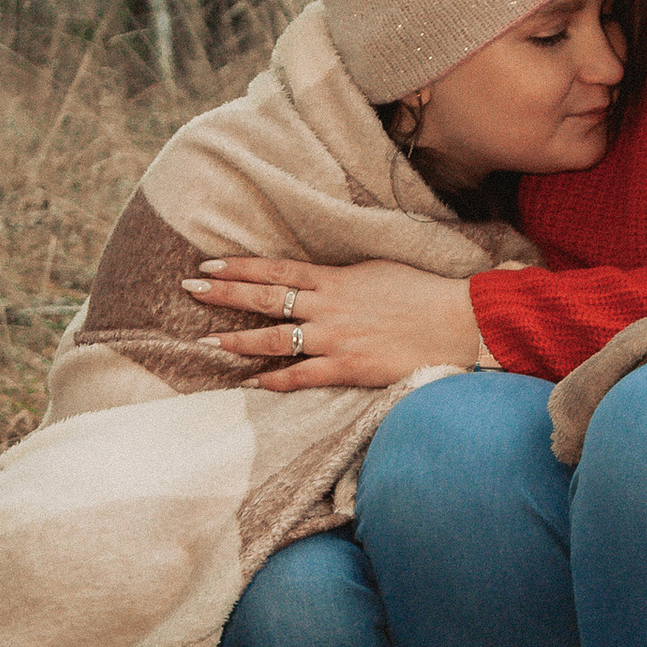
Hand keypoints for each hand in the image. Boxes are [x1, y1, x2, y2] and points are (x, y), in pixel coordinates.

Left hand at [183, 253, 483, 391]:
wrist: (457, 322)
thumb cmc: (421, 294)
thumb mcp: (376, 271)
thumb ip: (341, 277)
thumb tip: (316, 279)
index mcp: (335, 278)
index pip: (276, 269)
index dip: (239, 267)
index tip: (208, 264)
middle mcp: (328, 305)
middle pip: (265, 297)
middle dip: (224, 292)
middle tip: (190, 288)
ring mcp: (335, 337)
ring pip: (274, 337)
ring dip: (237, 338)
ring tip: (206, 339)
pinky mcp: (349, 367)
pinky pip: (302, 376)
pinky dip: (274, 380)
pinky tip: (251, 383)